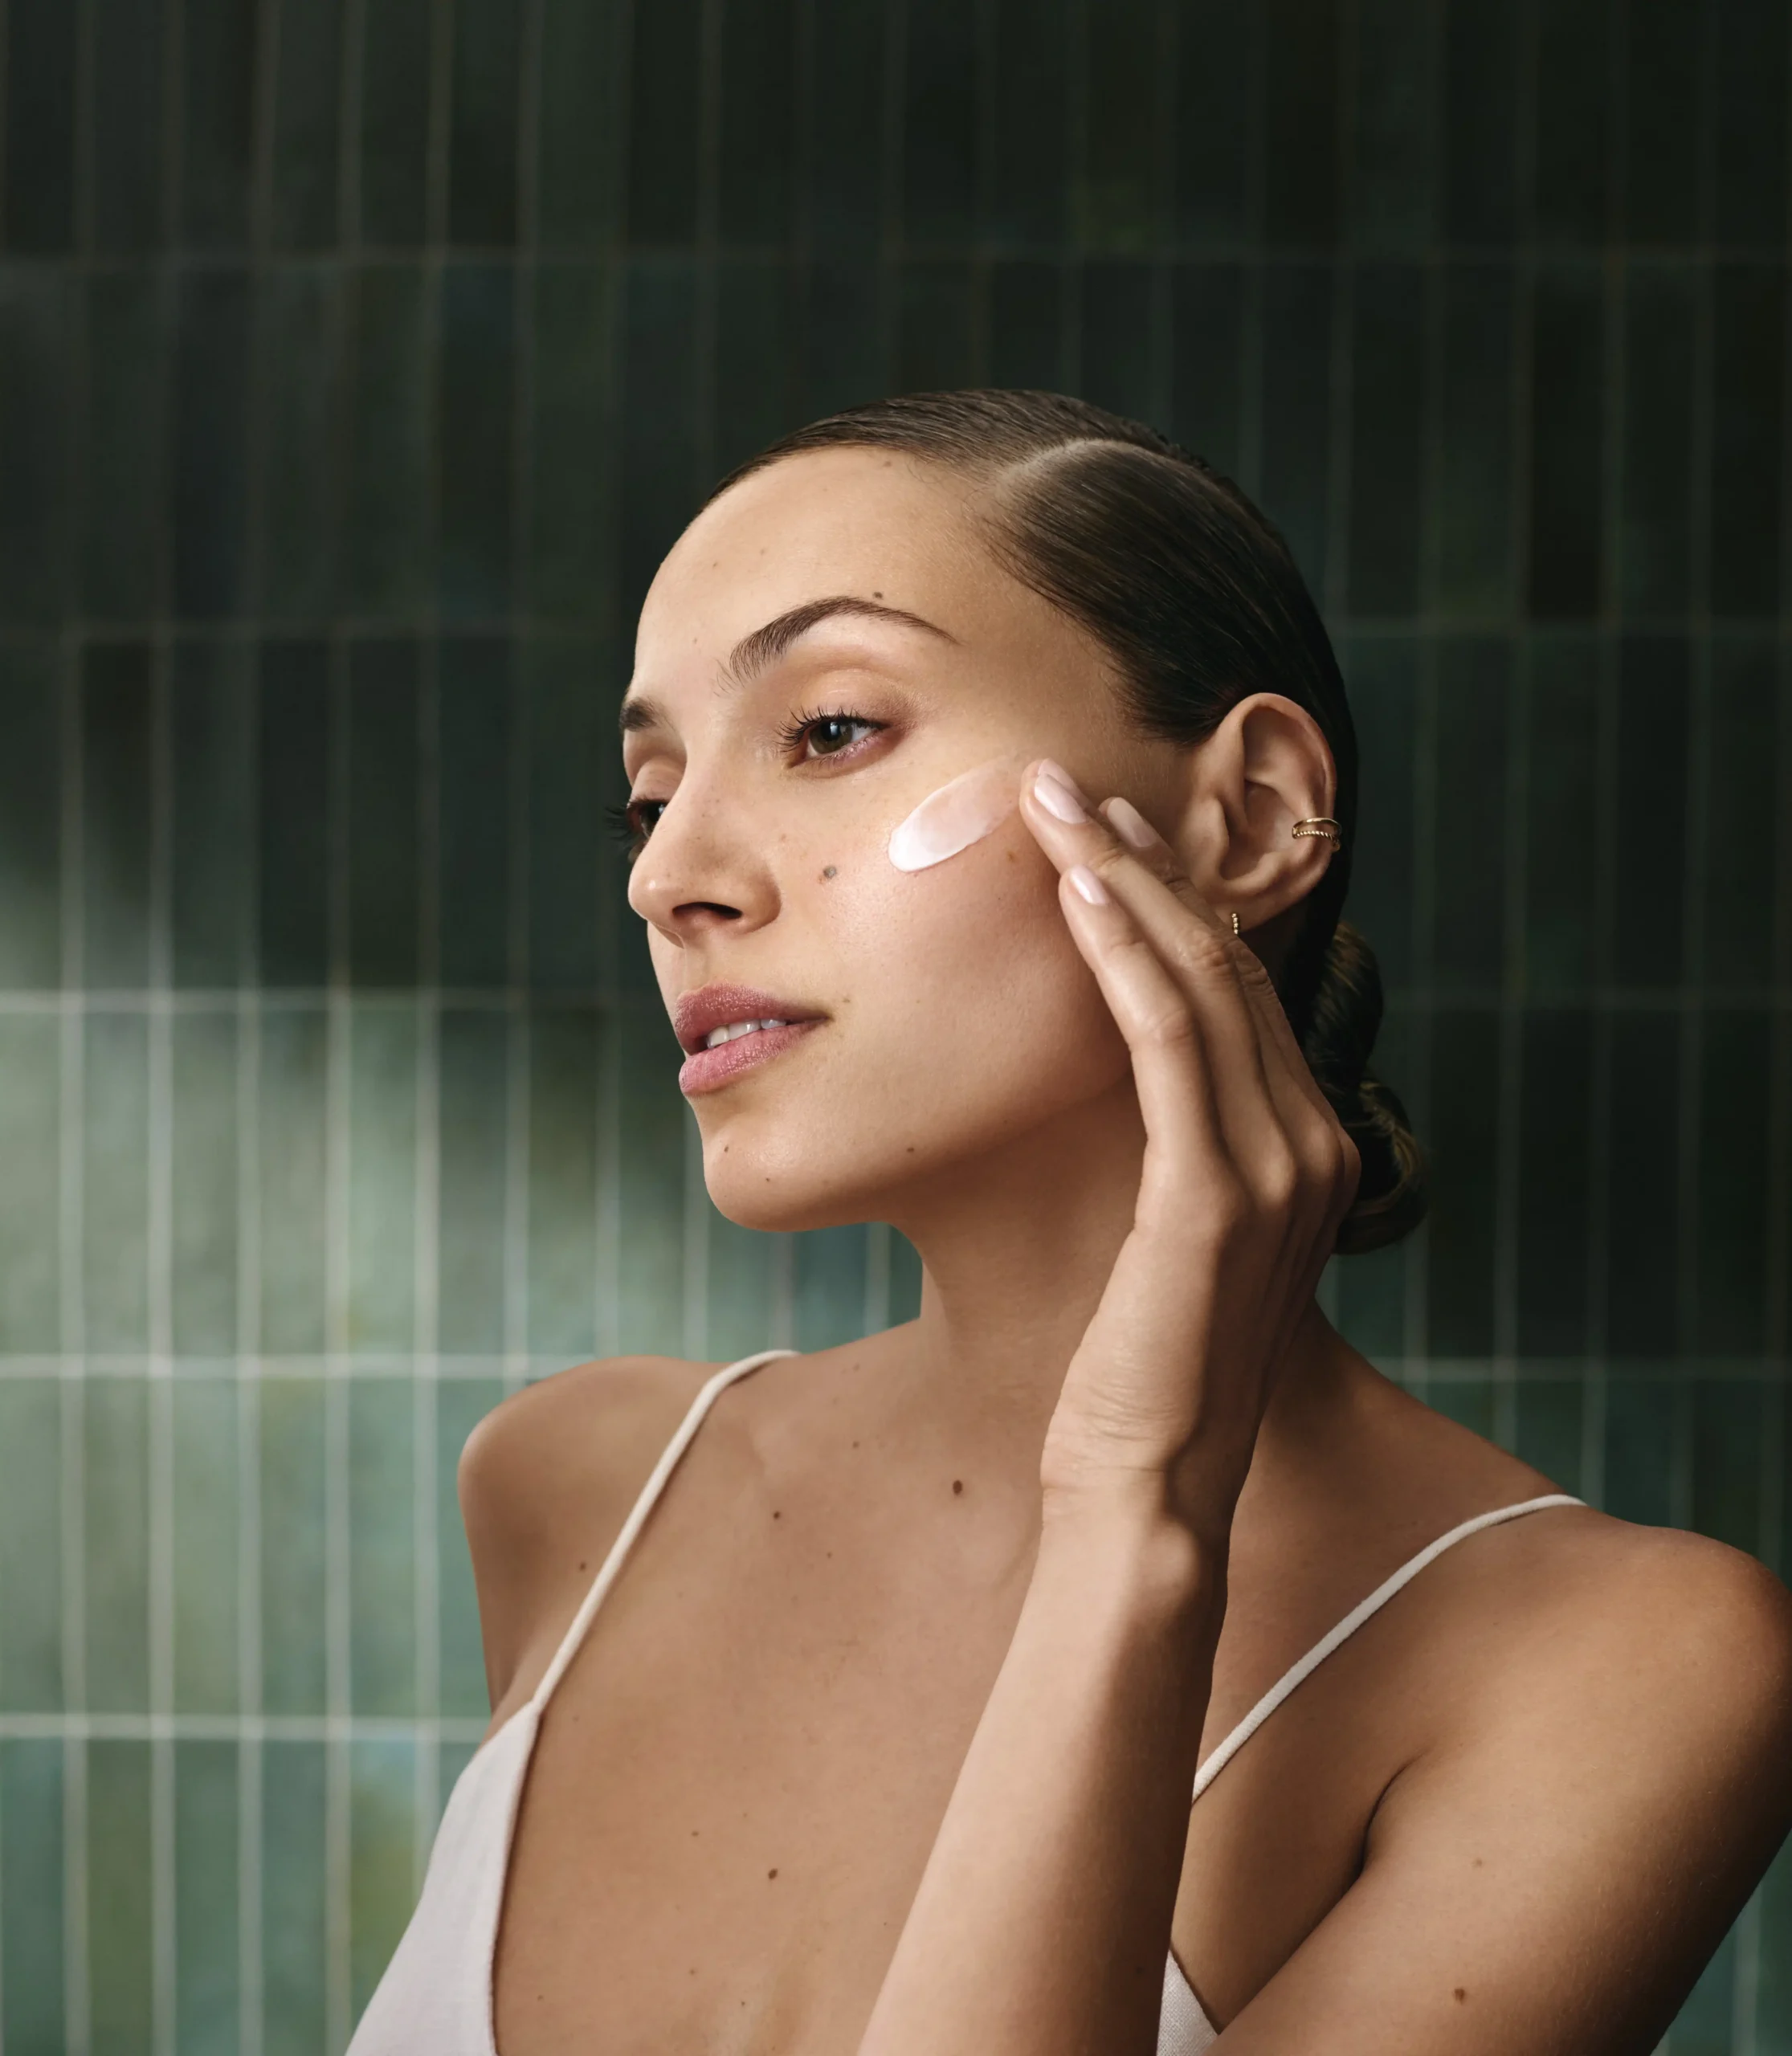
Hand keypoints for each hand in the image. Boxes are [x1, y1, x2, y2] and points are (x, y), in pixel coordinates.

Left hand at [1019, 758, 1359, 1534]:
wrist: (1145, 1490)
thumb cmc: (1134, 1368)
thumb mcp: (1166, 1237)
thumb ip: (1174, 1150)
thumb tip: (1119, 1071)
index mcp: (1303, 1150)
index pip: (1238, 990)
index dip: (1167, 898)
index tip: (1096, 830)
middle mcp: (1311, 1145)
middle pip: (1229, 963)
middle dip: (1143, 861)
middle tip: (1065, 783)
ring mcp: (1277, 1168)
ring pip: (1204, 980)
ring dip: (1126, 880)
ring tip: (1056, 804)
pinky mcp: (1217, 1194)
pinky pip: (1171, 1040)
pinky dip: (1128, 955)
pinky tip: (1077, 892)